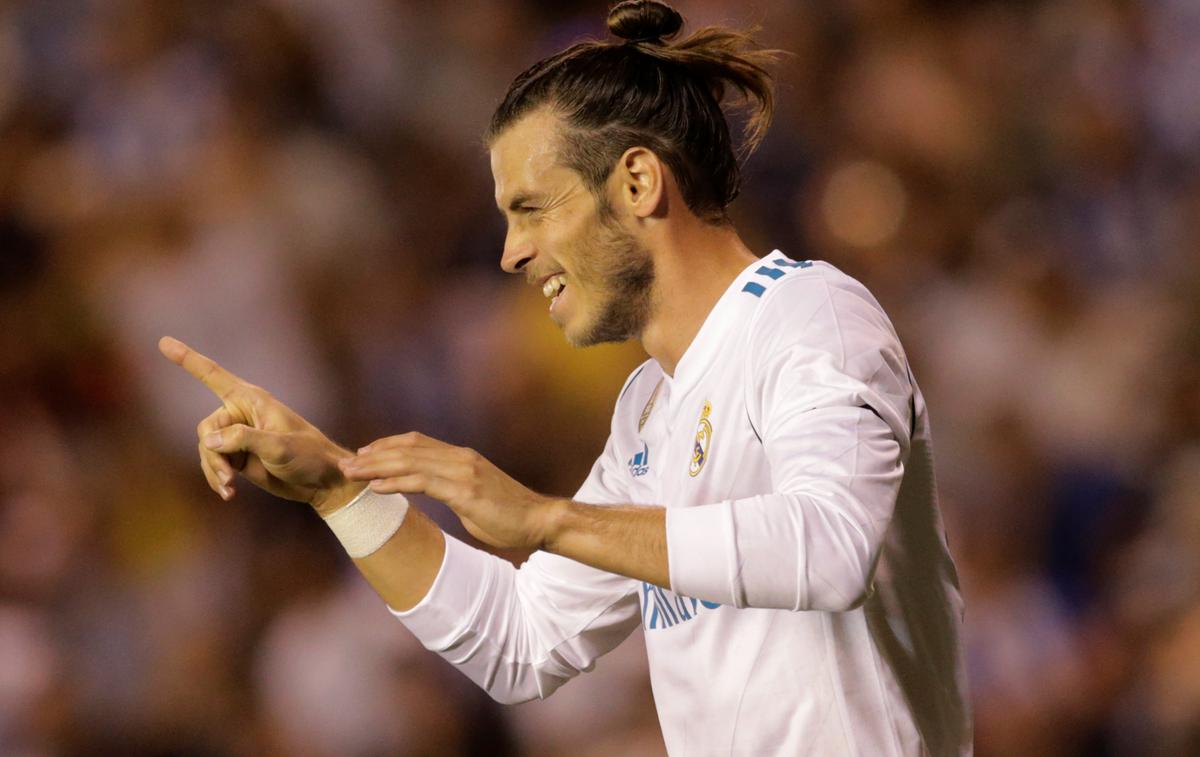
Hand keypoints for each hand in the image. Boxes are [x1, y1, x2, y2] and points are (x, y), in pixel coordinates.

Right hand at [158, 336, 362, 513]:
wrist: (323, 481)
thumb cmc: (309, 456)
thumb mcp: (279, 446)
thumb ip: (244, 439)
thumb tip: (208, 440)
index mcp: (252, 400)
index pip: (213, 375)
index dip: (188, 359)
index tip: (163, 342)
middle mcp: (242, 414)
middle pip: (206, 429)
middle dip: (213, 454)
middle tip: (228, 476)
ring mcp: (239, 437)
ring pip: (207, 449)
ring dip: (214, 471)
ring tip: (229, 489)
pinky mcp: (239, 457)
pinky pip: (214, 464)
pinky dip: (217, 479)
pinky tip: (228, 494)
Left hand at [339, 432, 563, 550]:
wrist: (539, 520)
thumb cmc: (509, 514)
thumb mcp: (475, 495)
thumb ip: (453, 488)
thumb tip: (435, 492)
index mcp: (462, 457)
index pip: (417, 442)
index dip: (387, 445)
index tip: (363, 454)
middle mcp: (460, 458)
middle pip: (408, 448)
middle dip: (373, 455)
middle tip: (345, 463)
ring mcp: (463, 472)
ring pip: (410, 462)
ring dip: (376, 467)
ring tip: (351, 474)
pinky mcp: (465, 491)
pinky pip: (423, 482)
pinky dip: (395, 482)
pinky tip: (376, 487)